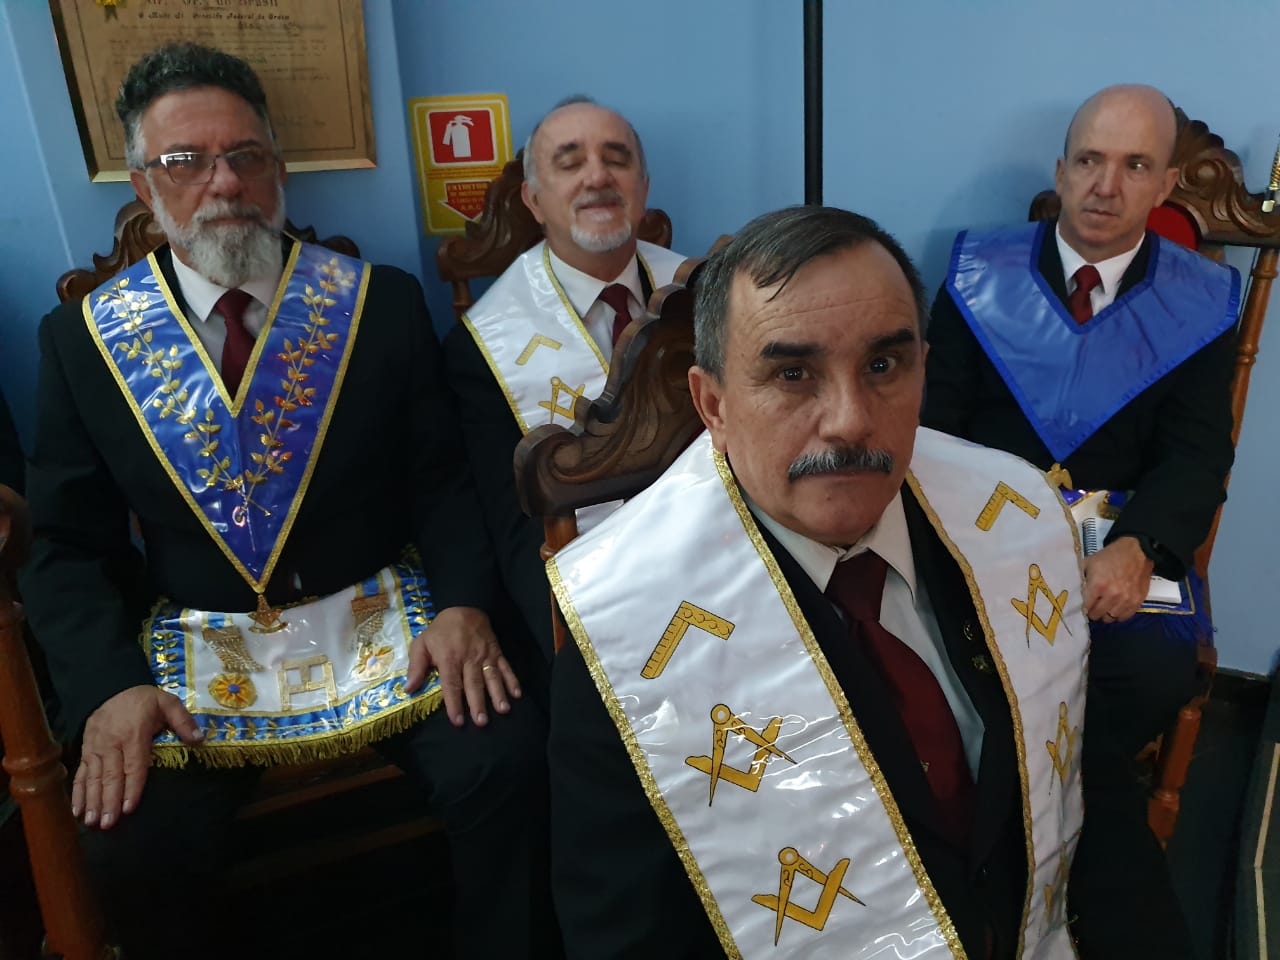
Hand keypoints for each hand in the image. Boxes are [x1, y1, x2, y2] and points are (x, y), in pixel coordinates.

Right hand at [73, 685, 202, 829]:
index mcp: (134, 734)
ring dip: (92, 801)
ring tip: (92, 822)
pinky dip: (77, 792)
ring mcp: (95, 747)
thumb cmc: (144, 699)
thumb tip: (200, 740)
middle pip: (110, 776)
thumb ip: (183, 721)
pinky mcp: (85, 750)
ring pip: (93, 778)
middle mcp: (111, 743)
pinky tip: (77, 810)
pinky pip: (80, 773)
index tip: (130, 808)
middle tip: (109, 824)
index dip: (132, 787)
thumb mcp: (168, 703)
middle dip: (109, 801)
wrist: (112, 686)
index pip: (133, 765)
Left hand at [405, 606, 520, 726]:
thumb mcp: (421, 644)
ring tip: (503, 710)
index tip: (457, 721)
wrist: (464, 607)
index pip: (451, 684)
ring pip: (492, 677)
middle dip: (478, 703)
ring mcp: (485, 655)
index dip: (454, 703)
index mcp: (449, 658)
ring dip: (498, 694)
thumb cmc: (440, 631)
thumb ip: (415, 667)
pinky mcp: (497, 652)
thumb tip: (409, 689)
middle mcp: (469, 658)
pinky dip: (512, 680)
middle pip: (474, 683)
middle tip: (481, 722)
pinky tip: (517, 694)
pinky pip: (506, 667)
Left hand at [1082, 536, 1154, 622]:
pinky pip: (1125, 617)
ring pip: (1111, 618)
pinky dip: (1119, 615)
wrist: (1136, 551)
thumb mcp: (1088, 563)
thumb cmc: (1110, 556)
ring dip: (1106, 614)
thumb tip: (1078, 592)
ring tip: (1105, 608)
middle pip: (1098, 615)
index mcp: (1098, 586)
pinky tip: (1116, 609)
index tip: (1085, 605)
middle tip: (1094, 607)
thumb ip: (1081, 578)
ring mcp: (1126, 600)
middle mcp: (1112, 596)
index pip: (1086, 607)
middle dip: (1093, 612)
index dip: (1084, 607)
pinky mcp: (1137, 601)